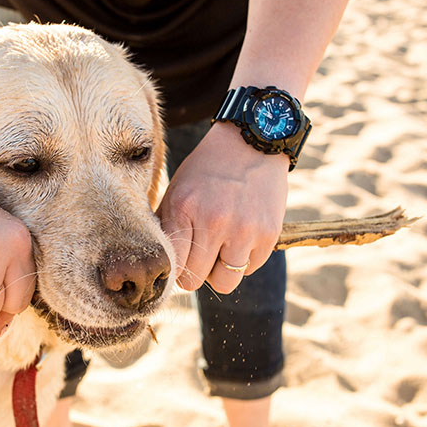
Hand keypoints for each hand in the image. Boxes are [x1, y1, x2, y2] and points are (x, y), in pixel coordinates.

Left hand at [158, 122, 287, 293]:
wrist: (252, 144)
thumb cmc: (206, 171)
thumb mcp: (177, 191)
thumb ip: (166, 226)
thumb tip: (157, 262)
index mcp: (183, 209)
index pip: (172, 265)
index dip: (174, 269)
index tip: (178, 262)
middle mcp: (214, 222)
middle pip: (195, 281)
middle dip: (196, 272)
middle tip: (200, 255)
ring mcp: (244, 230)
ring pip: (225, 282)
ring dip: (221, 271)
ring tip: (221, 248)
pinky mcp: (269, 234)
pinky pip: (250, 268)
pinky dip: (245, 259)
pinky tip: (241, 236)